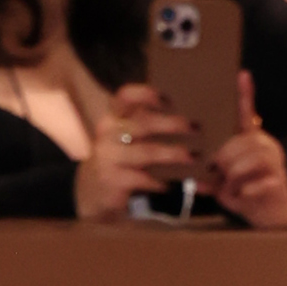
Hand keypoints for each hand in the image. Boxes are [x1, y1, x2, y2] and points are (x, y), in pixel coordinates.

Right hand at [74, 84, 200, 220]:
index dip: (147, 94)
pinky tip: (170, 184)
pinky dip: (159, 181)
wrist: (91, 191)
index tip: (169, 99)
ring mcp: (109, 156)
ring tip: (193, 157)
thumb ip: (143, 126)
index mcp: (113, 118)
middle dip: (173, 124)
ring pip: (147, 151)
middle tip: (195, 128)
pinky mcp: (112, 179)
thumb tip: (184, 119)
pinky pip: (142, 178)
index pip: (125, 97)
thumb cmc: (117, 161)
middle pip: (144, 123)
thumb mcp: (123, 138)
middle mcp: (109, 133)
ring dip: (173, 153)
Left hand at [200, 71, 286, 231]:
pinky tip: (243, 194)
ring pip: (251, 159)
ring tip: (230, 186)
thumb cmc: (246, 193)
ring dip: (234, 175)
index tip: (241, 74)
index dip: (245, 93)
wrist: (273, 217)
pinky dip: (246, 190)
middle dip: (225, 158)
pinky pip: (259, 181)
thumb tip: (196, 179)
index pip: (247, 113)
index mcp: (251, 140)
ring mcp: (276, 163)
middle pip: (242, 141)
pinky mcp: (280, 181)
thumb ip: (211, 176)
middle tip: (216, 172)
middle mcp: (266, 146)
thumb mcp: (224, 182)